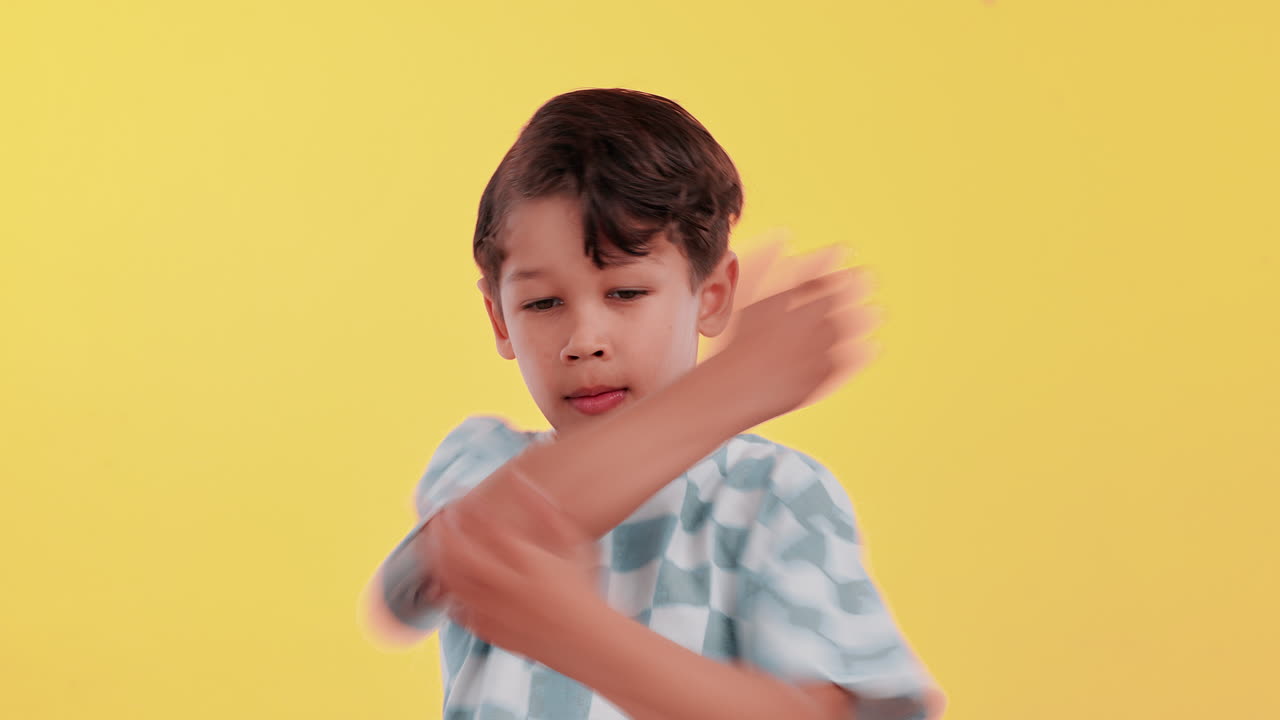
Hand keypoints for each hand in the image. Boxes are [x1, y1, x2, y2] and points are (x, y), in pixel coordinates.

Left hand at [423, 468, 605, 663]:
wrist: (587, 641)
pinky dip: (448, 594)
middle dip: (441, 532)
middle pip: (457, 553)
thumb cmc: (583, 587)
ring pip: (451, 581)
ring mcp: (494, 610)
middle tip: (437, 518)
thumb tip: (521, 479)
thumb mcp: (571, 542)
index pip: (484, 527)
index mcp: (525, 559)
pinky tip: (448, 582)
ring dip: (438, 559)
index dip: (465, 509)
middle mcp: (505, 584)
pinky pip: (457, 612)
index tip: (457, 498)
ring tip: (435, 544)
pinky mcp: (489, 630)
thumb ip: (544, 509)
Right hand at [710, 232, 881, 421]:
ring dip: (866, 317)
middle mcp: (799, 324)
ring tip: (877, 313)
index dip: (831, 260)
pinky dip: (864, 352)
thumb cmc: (736, 344)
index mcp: (781, 304)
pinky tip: (872, 346)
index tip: (845, 249)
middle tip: (868, 277)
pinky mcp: (820, 376)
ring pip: (848, 328)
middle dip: (856, 284)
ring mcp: (812, 350)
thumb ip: (763, 263)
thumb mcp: (745, 298)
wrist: (733, 392)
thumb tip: (784, 233)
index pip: (813, 275)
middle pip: (836, 298)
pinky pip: (849, 361)